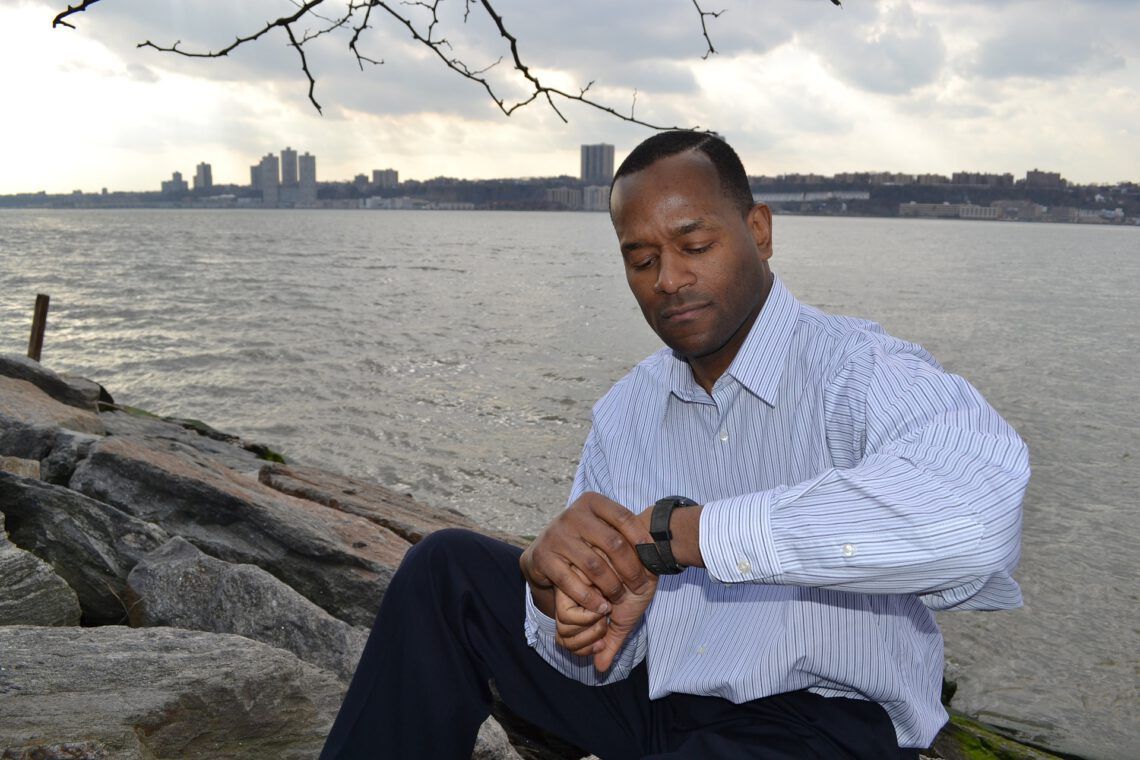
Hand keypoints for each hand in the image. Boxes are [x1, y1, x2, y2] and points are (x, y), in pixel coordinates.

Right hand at [520, 492, 653, 615]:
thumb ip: (623, 530)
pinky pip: (572, 582)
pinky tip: (601, 607)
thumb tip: (660, 541)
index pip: (623, 517)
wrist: (544, 549)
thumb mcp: (601, 525)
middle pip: (612, 543)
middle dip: (631, 569)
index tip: (654, 557)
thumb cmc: (584, 538)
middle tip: (640, 586)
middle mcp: (573, 515)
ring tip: (620, 598)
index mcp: (591, 502)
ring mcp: (557, 536)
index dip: (641, 538)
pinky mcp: (545, 558)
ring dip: (612, 586)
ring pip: (594, 566)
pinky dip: (590, 598)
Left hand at [554, 569, 658, 671]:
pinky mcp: (570, 579)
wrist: (647, 565)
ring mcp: (569, 588)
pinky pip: (569, 613)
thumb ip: (611, 643)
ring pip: (564, 626)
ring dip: (593, 626)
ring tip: (608, 608)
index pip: (565, 640)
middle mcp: (572, 598)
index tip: (603, 638)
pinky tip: (606, 601)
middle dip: (589, 639)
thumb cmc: (637, 587)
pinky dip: (591, 615)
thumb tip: (600, 669)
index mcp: (580, 607)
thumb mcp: (624, 621)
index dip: (583, 648)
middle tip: (606, 622)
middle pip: (562, 636)